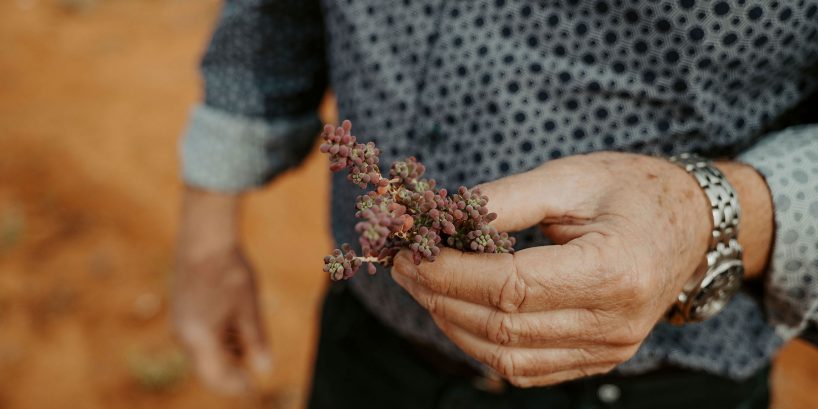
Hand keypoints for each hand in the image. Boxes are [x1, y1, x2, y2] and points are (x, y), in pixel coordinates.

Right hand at [172, 188, 271, 393]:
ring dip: (225, 356)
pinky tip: (236, 330)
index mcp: (200, 337)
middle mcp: (184, 334)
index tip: (254, 389)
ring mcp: (179, 322)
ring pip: (203, 353)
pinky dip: (217, 341)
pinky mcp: (181, 311)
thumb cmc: (229, 272)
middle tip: (254, 372)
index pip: (216, 377)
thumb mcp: (249, 308)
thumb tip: (265, 370)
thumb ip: (256, 341)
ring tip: (249, 347)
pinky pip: (198, 338)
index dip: (235, 387)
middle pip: (207, 368)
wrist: (204, 239)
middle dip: (231, 373)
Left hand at [392, 152, 713, 386]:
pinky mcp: (599, 359)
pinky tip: (457, 312)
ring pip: (507, 358)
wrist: (691, 225)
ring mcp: (609, 350)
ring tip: (422, 286)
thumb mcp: (570, 178)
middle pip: (502, 327)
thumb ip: (505, 199)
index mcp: (614, 270)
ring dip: (452, 324)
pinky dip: (482, 345)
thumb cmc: (633, 191)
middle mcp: (614, 323)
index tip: (408, 250)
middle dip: (438, 296)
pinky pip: (526, 370)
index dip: (449, 272)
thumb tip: (439, 215)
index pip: (509, 287)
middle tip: (402, 265)